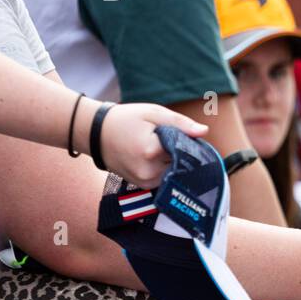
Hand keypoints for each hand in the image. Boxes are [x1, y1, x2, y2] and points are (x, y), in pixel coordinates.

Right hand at [93, 102, 207, 185]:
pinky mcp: (144, 186)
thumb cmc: (125, 119)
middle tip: (173, 138)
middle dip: (182, 152)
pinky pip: (165, 177)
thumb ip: (180, 124)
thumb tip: (204, 131)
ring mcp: (145, 181)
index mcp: (151, 151)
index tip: (188, 135)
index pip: (185, 150)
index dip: (189, 141)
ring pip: (174, 171)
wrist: (95, 134)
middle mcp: (148, 171)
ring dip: (174, 160)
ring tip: (160, 146)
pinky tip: (156, 156)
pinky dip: (166, 167)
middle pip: (180, 162)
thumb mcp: (153, 113)